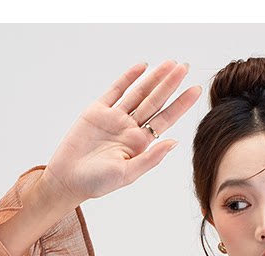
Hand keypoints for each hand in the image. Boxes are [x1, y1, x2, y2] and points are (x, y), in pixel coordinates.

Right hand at [38, 59, 202, 208]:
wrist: (68, 179)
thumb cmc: (97, 182)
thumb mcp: (127, 174)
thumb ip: (150, 159)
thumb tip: (174, 142)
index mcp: (140, 144)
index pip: (165, 119)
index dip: (181, 104)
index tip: (196, 90)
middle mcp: (130, 128)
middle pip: (155, 102)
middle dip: (170, 84)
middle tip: (184, 67)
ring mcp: (115, 118)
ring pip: (138, 93)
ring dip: (154, 78)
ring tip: (170, 63)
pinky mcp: (97, 111)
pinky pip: (116, 90)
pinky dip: (128, 78)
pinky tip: (142, 67)